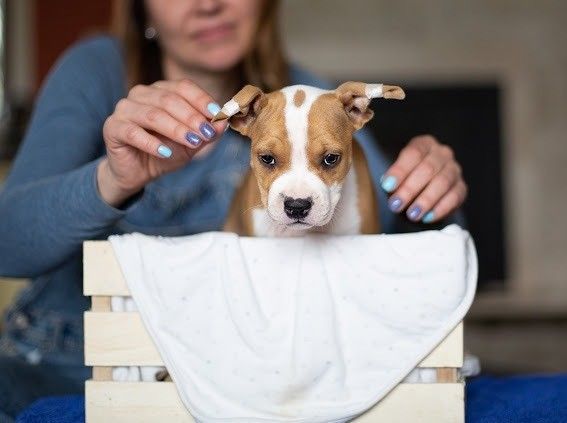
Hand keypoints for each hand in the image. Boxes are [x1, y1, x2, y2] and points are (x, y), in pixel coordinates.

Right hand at [97, 79, 226, 205]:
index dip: (201, 99)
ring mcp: (125, 109)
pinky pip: (133, 132)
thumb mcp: (191, 144)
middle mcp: (141, 94)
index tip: (217, 114)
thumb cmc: (165, 152)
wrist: (138, 172)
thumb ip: (206, 133)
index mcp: (161, 91)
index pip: (183, 87)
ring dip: (175, 129)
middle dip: (191, 117)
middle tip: (206, 133)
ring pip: (153, 115)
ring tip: (192, 142)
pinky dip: (151, 143)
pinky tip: (165, 152)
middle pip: (169, 100)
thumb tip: (224, 122)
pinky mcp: (113, 128)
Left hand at [380, 135, 466, 222]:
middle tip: (396, 205)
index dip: (400, 170)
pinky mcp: (461, 187)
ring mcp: (454, 170)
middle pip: (428, 169)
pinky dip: (440, 209)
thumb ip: (392, 176)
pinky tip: (428, 217)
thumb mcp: (396, 171)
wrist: (423, 185)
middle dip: (410, 189)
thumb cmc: (404, 177)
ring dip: (425, 200)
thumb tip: (386, 186)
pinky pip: (455, 197)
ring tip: (412, 214)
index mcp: (424, 144)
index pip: (413, 153)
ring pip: (442, 183)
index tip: (387, 186)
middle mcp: (442, 154)